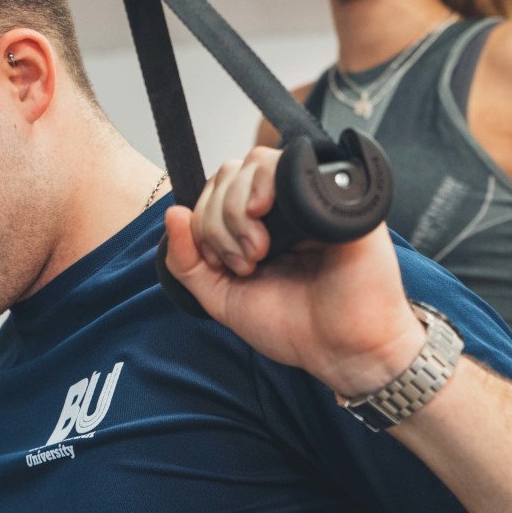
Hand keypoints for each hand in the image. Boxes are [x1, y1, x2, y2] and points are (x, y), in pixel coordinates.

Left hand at [161, 146, 425, 398]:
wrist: (340, 349)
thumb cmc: (292, 326)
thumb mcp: (221, 297)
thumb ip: (187, 261)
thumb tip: (171, 212)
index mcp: (258, 223)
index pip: (215, 190)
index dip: (203, 222)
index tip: (218, 265)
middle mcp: (283, 204)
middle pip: (229, 173)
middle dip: (218, 220)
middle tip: (244, 263)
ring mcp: (311, 196)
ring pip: (255, 163)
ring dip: (238, 209)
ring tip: (258, 253)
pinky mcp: (338, 195)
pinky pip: (295, 163)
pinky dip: (267, 184)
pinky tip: (265, 219)